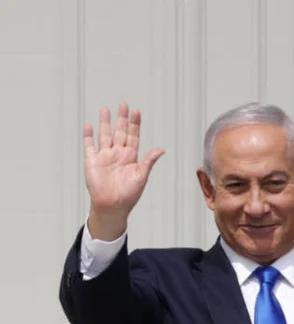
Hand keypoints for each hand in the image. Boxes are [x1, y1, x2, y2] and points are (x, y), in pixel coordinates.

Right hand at [84, 102, 164, 240]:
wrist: (112, 205)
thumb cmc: (129, 194)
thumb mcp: (141, 176)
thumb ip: (149, 161)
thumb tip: (162, 149)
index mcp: (131, 157)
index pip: (133, 136)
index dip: (135, 124)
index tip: (137, 111)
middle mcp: (118, 154)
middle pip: (120, 132)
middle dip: (122, 119)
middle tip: (124, 104)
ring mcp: (105, 156)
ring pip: (105, 135)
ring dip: (105, 123)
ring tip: (106, 110)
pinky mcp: (92, 161)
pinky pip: (89, 145)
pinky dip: (89, 136)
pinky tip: (89, 125)